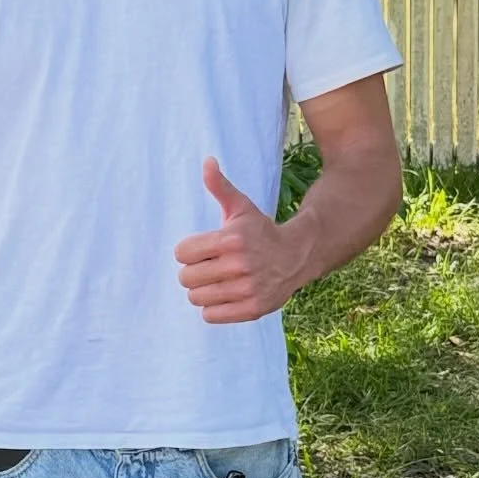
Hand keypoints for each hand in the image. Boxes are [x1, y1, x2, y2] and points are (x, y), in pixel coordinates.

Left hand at [173, 157, 304, 323]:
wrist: (297, 255)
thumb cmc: (260, 231)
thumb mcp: (240, 207)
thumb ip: (220, 187)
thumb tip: (207, 161)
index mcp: (231, 240)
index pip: (181, 253)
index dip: (189, 251)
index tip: (203, 249)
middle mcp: (240, 265)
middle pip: (185, 278)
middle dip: (193, 272)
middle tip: (210, 267)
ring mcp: (248, 289)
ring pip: (195, 298)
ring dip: (202, 291)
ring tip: (217, 281)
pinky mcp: (254, 309)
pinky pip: (210, 316)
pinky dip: (213, 308)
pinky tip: (226, 295)